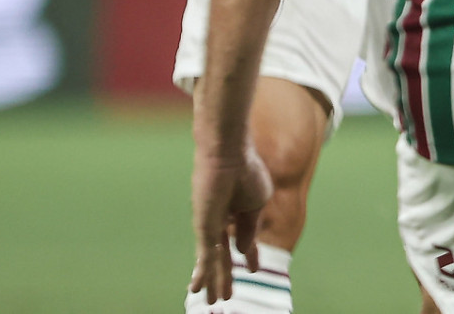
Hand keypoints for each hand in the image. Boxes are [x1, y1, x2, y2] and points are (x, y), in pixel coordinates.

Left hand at [191, 144, 272, 304]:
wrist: (229, 155)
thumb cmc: (246, 171)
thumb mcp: (257, 204)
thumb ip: (249, 230)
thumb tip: (241, 252)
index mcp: (238, 211)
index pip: (243, 239)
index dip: (249, 255)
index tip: (252, 269)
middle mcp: (221, 220)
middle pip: (223, 255)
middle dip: (225, 276)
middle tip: (226, 296)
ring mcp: (210, 225)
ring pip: (213, 261)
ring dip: (215, 282)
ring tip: (214, 302)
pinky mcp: (203, 228)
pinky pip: (204, 256)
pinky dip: (201, 274)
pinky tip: (196, 289)